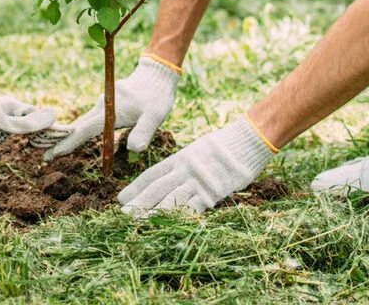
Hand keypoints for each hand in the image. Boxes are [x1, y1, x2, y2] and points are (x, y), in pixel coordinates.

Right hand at [42, 55, 179, 160]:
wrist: (156, 74)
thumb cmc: (156, 97)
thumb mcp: (154, 117)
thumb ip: (143, 133)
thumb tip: (133, 150)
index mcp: (109, 111)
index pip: (84, 130)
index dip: (67, 143)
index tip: (50, 154)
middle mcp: (101, 106)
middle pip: (77, 127)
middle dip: (60, 141)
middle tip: (43, 157)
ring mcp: (101, 104)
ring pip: (82, 122)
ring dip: (69, 136)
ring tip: (53, 150)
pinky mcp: (104, 104)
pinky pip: (89, 119)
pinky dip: (79, 130)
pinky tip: (73, 138)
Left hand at [118, 117, 274, 214]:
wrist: (247, 141)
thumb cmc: (225, 144)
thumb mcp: (199, 149)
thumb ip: (185, 164)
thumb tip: (173, 174)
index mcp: (180, 158)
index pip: (152, 174)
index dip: (135, 187)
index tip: (121, 199)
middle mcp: (184, 170)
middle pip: (156, 189)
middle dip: (139, 203)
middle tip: (123, 215)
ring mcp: (198, 181)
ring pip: (170, 201)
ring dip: (154, 214)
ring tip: (139, 224)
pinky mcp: (212, 192)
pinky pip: (193, 208)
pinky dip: (180, 218)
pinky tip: (168, 227)